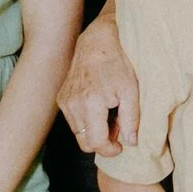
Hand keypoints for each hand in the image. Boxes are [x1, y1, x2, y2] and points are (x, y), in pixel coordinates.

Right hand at [59, 14, 139, 157]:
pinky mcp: (61, 97)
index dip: (110, 150)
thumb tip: (130, 142)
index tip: (121, 146)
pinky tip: (99, 108)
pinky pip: (73, 120)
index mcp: (91, 103)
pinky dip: (86, 121)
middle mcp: (73, 104)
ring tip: (110, 116)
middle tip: (118, 130)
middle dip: (102, 142)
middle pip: (84, 142)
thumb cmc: (118, 63)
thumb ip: (131, 119)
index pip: (96, 142)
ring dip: (93, 131)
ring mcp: (64, 101)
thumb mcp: (131, 91)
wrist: (98, 41)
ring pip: (78, 132)